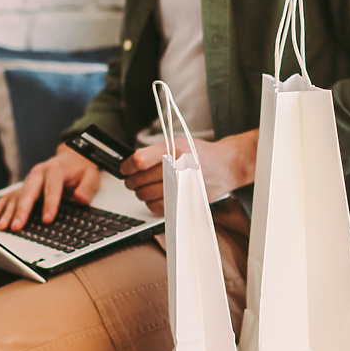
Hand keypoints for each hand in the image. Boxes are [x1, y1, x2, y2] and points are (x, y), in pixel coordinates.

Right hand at [0, 144, 100, 230]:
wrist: (72, 157)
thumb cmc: (81, 169)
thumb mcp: (91, 176)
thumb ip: (87, 188)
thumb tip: (81, 198)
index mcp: (56, 170)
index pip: (52, 188)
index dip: (50, 204)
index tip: (47, 220)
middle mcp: (39, 172)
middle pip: (29, 192)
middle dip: (22, 210)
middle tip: (17, 226)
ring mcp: (30, 179)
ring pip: (17, 195)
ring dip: (9, 211)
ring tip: (3, 226)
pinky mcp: (25, 184)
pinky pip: (10, 195)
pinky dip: (2, 206)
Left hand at [120, 129, 258, 214]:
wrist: (225, 166)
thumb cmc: (201, 154)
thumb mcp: (177, 143)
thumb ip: (155, 152)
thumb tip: (131, 164)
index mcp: (173, 150)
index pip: (139, 161)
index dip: (126, 167)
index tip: (124, 169)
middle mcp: (177, 168)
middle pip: (140, 180)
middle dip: (131, 181)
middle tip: (131, 181)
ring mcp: (181, 186)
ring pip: (146, 195)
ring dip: (141, 193)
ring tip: (143, 189)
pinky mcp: (185, 200)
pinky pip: (158, 207)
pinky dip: (151, 204)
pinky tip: (155, 197)